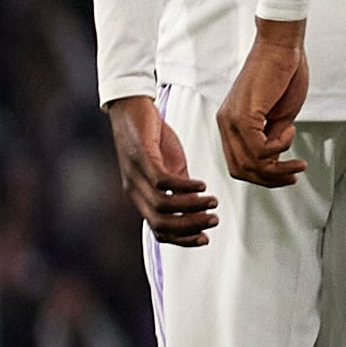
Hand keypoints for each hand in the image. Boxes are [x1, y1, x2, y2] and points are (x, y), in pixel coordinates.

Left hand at [106, 96, 217, 245]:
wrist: (132, 107)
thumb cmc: (151, 136)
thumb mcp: (169, 165)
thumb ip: (180, 185)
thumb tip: (198, 204)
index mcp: (140, 196)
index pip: (158, 229)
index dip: (181, 239)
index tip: (205, 238)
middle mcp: (134, 190)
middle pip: (159, 222)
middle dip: (189, 226)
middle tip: (213, 221)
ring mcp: (136, 175)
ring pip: (162, 204)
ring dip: (191, 207)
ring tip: (212, 201)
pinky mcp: (141, 157)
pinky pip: (163, 181)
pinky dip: (184, 186)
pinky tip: (202, 183)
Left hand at [215, 24, 308, 188]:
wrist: (281, 46)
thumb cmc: (283, 74)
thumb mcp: (280, 114)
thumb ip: (274, 136)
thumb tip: (275, 159)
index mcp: (231, 124)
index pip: (239, 163)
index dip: (264, 176)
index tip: (289, 174)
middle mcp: (225, 124)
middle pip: (240, 169)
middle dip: (270, 179)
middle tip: (294, 174)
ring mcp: (232, 120)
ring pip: (249, 163)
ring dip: (277, 168)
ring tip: (298, 161)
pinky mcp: (244, 114)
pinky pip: (258, 148)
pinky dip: (279, 147)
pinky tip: (291, 131)